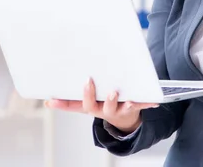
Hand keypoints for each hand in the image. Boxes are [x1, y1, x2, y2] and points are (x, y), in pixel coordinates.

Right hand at [44, 78, 159, 133]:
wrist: (125, 120)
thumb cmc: (104, 103)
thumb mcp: (90, 100)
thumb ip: (73, 97)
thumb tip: (49, 96)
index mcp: (91, 107)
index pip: (74, 106)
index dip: (62, 104)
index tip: (51, 99)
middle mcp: (103, 110)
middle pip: (94, 106)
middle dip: (90, 95)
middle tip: (88, 82)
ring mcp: (118, 110)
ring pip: (116, 107)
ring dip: (115, 100)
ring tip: (115, 91)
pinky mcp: (134, 107)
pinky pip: (141, 105)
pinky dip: (147, 102)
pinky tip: (153, 100)